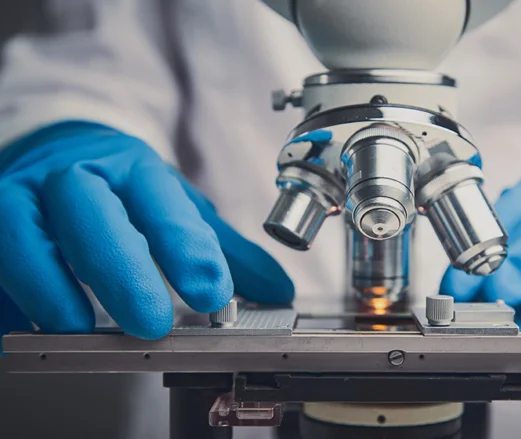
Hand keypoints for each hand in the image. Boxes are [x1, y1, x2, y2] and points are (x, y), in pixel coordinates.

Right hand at [0, 122, 292, 342]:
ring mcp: (19, 200)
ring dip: (50, 289)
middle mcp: (72, 179)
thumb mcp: (171, 205)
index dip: (186, 248)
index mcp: (131, 169)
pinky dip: (9, 299)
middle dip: (121, 270)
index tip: (214, 293)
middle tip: (152, 322)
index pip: (162, 204)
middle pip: (91, 216)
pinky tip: (25, 326)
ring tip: (78, 329)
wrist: (53, 152)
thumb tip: (276, 289)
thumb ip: (218, 247)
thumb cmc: (117, 188)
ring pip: (22, 238)